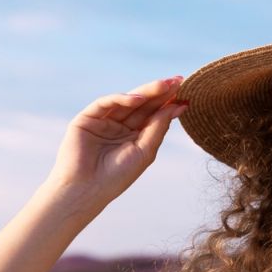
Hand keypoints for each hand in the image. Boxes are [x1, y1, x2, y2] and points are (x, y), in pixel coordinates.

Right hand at [46, 75, 186, 205]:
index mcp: (134, 136)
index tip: (185, 94)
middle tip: (178, 81)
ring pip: (127, 100)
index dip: (168, 104)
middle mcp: (119, 126)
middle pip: (143, 105)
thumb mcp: (145, 151)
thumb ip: (159, 127)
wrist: (86, 190)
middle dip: (160, 93)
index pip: (153, 115)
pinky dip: (122, 98)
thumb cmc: (117, 176)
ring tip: (165, 85)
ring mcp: (103, 120)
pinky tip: (139, 98)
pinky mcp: (87, 118)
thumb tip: (178, 105)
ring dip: (146, 92)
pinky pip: (106, 102)